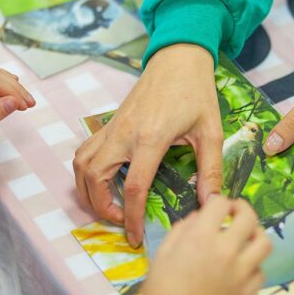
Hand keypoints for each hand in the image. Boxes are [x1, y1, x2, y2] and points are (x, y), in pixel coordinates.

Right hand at [73, 44, 222, 246]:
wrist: (178, 58)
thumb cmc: (196, 92)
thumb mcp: (211, 132)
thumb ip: (210, 170)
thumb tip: (212, 203)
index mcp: (150, 138)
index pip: (134, 187)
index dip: (132, 217)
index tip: (136, 236)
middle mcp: (124, 133)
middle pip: (94, 178)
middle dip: (101, 207)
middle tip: (121, 221)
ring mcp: (112, 127)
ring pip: (81, 164)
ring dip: (87, 191)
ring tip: (108, 206)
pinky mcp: (109, 123)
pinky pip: (84, 151)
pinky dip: (85, 172)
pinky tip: (103, 182)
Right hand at [133, 197, 270, 294]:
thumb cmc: (161, 289)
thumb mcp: (164, 251)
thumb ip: (184, 228)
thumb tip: (200, 216)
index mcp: (200, 237)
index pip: (221, 204)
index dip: (220, 201)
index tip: (218, 207)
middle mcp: (224, 251)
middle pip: (249, 218)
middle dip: (243, 210)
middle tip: (237, 213)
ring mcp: (239, 272)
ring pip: (264, 244)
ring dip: (256, 235)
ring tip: (247, 238)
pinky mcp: (246, 292)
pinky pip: (260, 272)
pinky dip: (253, 266)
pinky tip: (242, 267)